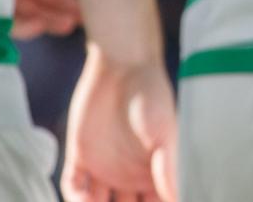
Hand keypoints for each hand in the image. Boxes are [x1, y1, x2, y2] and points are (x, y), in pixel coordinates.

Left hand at [63, 50, 179, 201]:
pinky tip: (80, 198)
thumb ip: (168, 170)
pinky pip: (73, 186)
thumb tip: (178, 198)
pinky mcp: (80, 156)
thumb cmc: (152, 96)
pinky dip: (74, 197)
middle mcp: (128, 176)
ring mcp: (103, 168)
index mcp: (153, 174)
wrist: (122, 65)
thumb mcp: (165, 134)